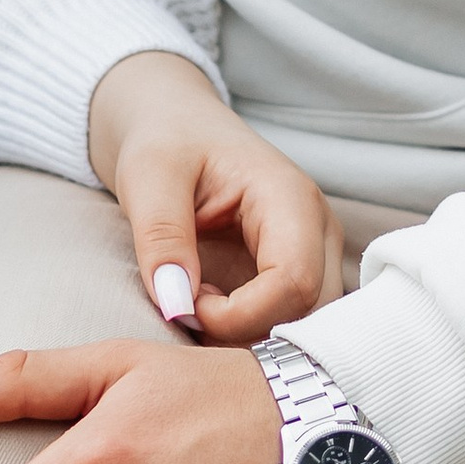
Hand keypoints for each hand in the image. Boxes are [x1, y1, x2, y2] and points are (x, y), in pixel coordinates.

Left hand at [88, 51, 342, 343]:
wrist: (176, 126)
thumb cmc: (166, 141)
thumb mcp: (148, 176)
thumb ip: (161, 237)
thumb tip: (176, 307)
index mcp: (290, 197)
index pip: (293, 282)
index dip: (240, 315)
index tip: (183, 306)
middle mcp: (317, 230)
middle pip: (309, 312)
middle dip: (246, 332)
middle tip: (186, 315)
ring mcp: (314, 255)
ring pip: (305, 326)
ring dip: (249, 337)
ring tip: (194, 312)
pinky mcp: (297, 274)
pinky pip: (289, 322)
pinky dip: (250, 333)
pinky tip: (208, 318)